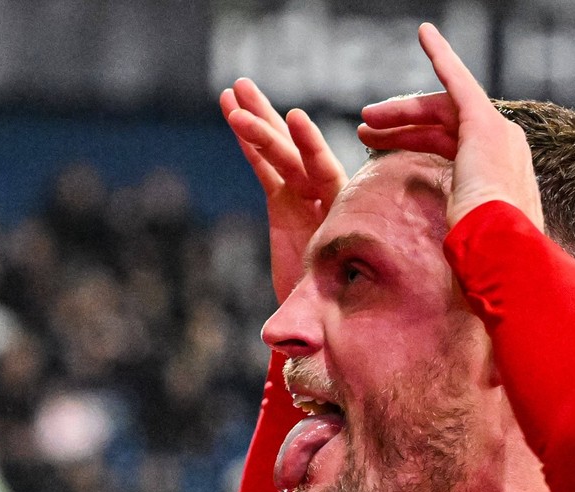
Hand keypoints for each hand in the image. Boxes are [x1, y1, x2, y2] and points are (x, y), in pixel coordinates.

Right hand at [220, 80, 347, 300]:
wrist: (322, 316)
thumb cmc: (334, 311)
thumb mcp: (329, 303)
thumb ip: (318, 299)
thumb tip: (306, 318)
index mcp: (346, 213)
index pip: (327, 173)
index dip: (312, 147)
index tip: (296, 119)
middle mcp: (328, 197)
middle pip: (297, 155)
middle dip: (270, 126)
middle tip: (245, 95)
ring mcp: (305, 196)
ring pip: (278, 153)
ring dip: (256, 121)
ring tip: (233, 89)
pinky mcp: (284, 201)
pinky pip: (264, 165)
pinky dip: (248, 142)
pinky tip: (228, 108)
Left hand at [357, 23, 543, 231]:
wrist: (502, 250)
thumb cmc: (483, 258)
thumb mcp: (465, 239)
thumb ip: (456, 228)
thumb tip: (446, 251)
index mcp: (499, 176)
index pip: (451, 147)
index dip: (416, 141)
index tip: (385, 143)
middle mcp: (504, 150)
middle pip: (444, 127)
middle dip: (402, 127)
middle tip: (365, 131)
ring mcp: (496, 134)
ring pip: (441, 110)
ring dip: (402, 112)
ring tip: (364, 119)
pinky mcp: (483, 123)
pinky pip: (458, 80)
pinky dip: (442, 55)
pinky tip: (425, 34)